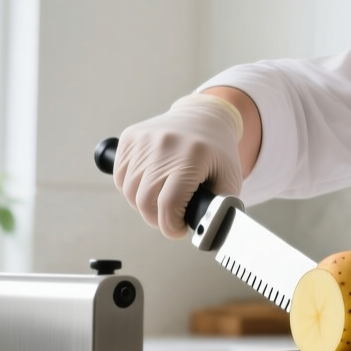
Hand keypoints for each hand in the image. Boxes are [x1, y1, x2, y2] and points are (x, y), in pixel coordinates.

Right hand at [114, 94, 242, 238]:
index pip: (168, 205)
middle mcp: (164, 144)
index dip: (171, 227)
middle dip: (156, 219)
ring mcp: (143, 139)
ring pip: (129, 192)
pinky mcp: (129, 137)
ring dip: (143, 205)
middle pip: (144, 202)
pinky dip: (131, 188)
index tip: (178, 229)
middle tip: (170, 217)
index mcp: (192, 156)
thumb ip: (222, 208)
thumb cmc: (218, 152)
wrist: (203, 117)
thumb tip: (211, 234)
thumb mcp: (230, 179)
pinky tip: (149, 184)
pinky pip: (120, 176)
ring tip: (161, 199)